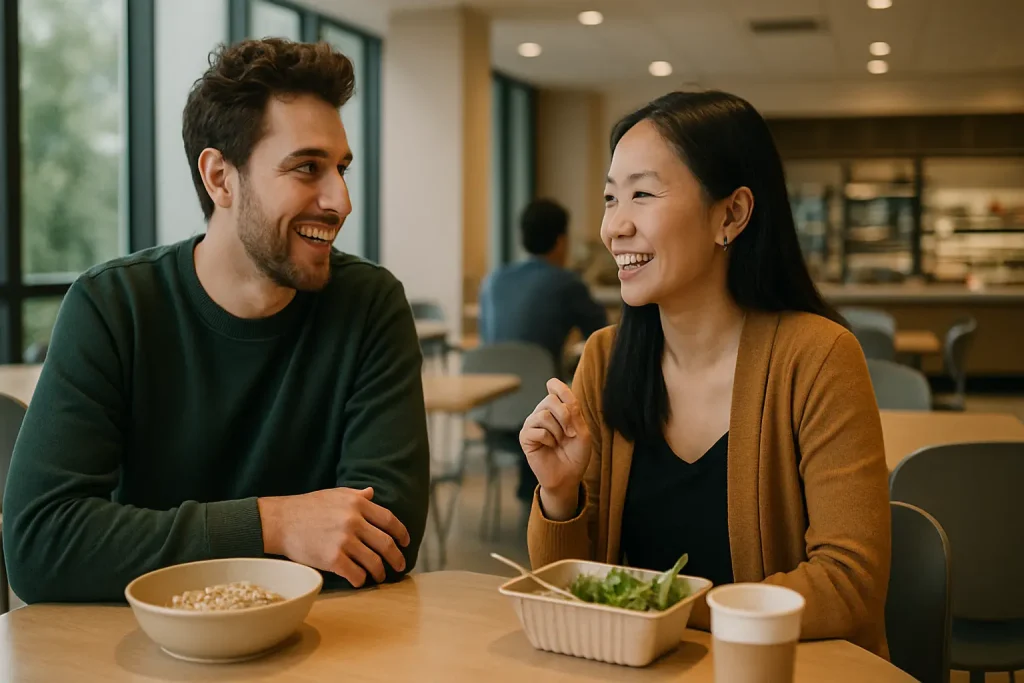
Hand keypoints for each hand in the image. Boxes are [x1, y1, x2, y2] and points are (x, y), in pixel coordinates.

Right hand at [258, 487, 409, 587]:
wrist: (280, 521)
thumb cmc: (307, 507)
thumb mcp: (334, 494)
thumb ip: (356, 495)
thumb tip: (372, 493)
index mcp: (357, 504)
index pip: (389, 520)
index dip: (401, 533)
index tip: (405, 542)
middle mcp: (354, 521)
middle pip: (386, 543)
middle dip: (397, 557)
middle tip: (400, 565)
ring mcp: (344, 540)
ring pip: (374, 561)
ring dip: (380, 572)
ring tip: (380, 576)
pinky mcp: (333, 559)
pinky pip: (356, 574)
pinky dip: (361, 579)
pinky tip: (360, 580)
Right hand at [519, 378, 590, 517]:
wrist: (568, 477)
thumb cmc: (576, 455)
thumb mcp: (582, 432)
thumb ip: (573, 412)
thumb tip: (557, 393)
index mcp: (558, 411)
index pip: (555, 390)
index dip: (557, 386)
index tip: (554, 385)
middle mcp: (544, 414)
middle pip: (550, 400)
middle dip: (565, 415)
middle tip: (571, 433)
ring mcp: (533, 425)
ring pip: (544, 414)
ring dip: (558, 430)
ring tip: (560, 442)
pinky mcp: (526, 437)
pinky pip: (537, 430)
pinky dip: (548, 439)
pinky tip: (550, 446)